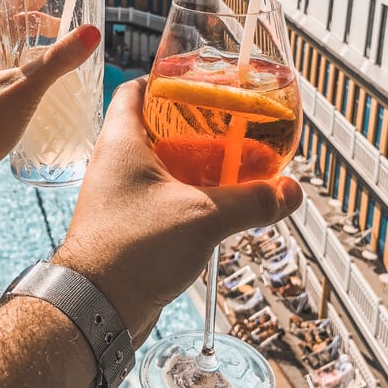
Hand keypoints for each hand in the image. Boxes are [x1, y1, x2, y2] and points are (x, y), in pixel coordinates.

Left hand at [0, 0, 99, 196]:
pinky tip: (39, 88)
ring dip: (27, 50)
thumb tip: (91, 32)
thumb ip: (59, 59)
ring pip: (0, 55)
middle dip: (29, 24)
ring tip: (53, 55)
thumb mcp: (26, 87)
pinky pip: (0, 78)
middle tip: (58, 29)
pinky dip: (21, 73)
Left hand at [53, 77, 302, 345]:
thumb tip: (291, 190)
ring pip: (161, 165)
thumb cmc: (133, 250)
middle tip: (229, 123)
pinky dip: (188, 194)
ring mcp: (120, 195)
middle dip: (193, 124)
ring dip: (194, 163)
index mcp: (121, 141)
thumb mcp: (203, 217)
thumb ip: (251, 200)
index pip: (136, 90)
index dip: (165, 79)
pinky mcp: (128, 224)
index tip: (199, 80)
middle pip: (155, 126)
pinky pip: (161, 197)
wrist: (97, 308)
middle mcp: (116, 162)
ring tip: (232, 163)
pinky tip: (217, 206)